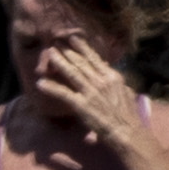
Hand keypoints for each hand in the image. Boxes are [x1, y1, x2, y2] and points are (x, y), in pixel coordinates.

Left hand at [30, 39, 147, 148]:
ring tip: (50, 53)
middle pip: (81, 62)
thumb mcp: (125, 91)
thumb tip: (107, 68)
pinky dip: (52, 87)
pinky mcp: (82, 105)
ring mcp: (91, 92)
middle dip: (68, 51)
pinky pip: (64, 93)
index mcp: (111, 76)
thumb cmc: (127, 114)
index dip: (82, 47)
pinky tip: (41, 83)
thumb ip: (114, 80)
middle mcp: (101, 81)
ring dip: (59, 62)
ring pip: (72, 73)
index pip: (94, 58)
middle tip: (56, 41)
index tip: (73, 38)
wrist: (127, 131)